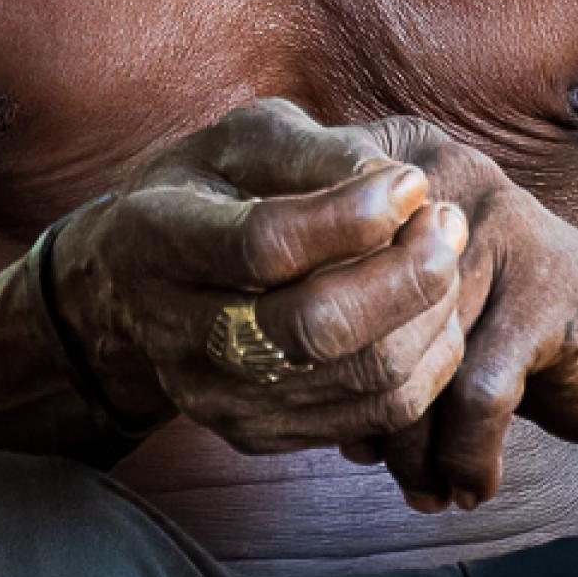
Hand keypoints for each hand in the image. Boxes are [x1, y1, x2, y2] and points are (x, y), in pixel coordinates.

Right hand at [49, 99, 470, 456]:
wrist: (131, 292)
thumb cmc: (204, 192)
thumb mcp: (239, 142)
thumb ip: (314, 152)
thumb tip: (401, 185)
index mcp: (160, 242)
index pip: (264, 245)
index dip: (353, 216)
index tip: (412, 181)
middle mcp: (181, 334)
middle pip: (318, 328)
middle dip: (409, 274)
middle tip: (446, 220)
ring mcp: (219, 397)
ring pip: (361, 378)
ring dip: (430, 314)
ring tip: (445, 252)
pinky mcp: (260, 434)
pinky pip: (374, 414)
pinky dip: (425, 360)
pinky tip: (430, 308)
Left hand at [344, 122, 577, 511]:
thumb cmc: (511, 329)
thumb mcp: (425, 301)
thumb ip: (351, 310)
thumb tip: (272, 380)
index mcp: (401, 166)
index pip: (310, 254)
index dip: (306, 344)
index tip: (319, 406)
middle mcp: (445, 182)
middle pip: (355, 312)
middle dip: (354, 404)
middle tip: (367, 457)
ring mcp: (498, 232)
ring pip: (409, 360)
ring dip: (409, 447)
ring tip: (417, 486)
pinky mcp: (545, 293)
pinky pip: (475, 395)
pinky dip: (466, 457)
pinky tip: (471, 486)